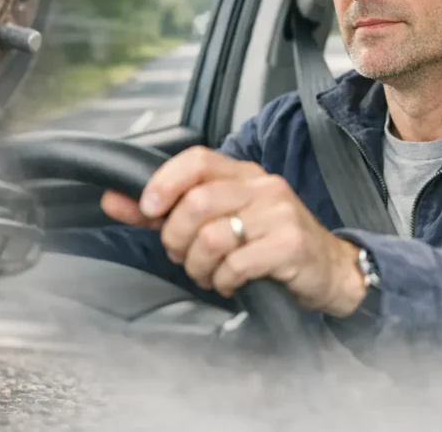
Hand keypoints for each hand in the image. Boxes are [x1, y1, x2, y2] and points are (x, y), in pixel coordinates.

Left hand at [100, 146, 366, 317]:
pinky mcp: (289, 244)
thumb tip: (112, 200)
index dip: (164, 182)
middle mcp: (261, 186)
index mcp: (242, 174)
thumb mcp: (220, 220)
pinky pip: (236, 263)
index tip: (149, 210)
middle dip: (177, 238)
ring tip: (209, 274)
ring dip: (199, 266)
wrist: (329, 269)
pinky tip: (232, 283)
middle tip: (183, 256)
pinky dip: (224, 280)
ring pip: (212, 237)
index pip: (196, 159)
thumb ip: (164, 211)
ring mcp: (278, 213)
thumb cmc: (268, 242)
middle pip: (197, 202)